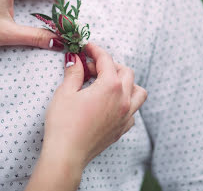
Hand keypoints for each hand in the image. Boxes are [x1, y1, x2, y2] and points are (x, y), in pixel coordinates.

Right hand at [30, 43, 146, 189]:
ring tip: (108, 84)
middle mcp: (124, 100)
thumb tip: (75, 59)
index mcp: (111, 87)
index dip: (95, 50)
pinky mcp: (122, 129)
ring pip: (138, 92)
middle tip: (90, 67)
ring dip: (126, 83)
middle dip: (110, 65)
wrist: (66, 154)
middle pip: (126, 72)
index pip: (107, 60)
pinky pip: (133, 111)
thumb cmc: (63, 123)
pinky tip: (110, 105)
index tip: (86, 47)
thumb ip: (73, 72)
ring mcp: (126, 116)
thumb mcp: (65, 92)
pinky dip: (126, 103)